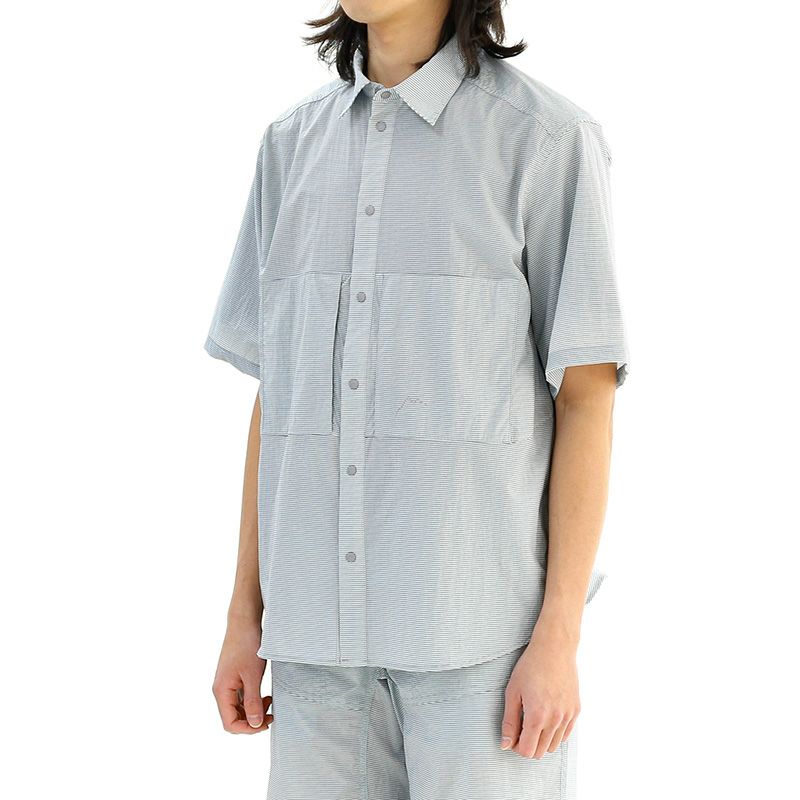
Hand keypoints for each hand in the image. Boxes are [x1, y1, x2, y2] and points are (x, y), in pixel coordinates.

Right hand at [212, 620, 271, 733]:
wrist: (244, 622)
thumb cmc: (246, 645)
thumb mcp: (252, 676)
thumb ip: (253, 701)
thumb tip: (255, 724)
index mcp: (221, 691)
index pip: (230, 723)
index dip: (247, 729)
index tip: (266, 723)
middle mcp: (221, 690)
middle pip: (233, 718)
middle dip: (252, 720)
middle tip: (271, 714)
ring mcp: (227, 684)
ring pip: (238, 708)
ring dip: (253, 710)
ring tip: (270, 702)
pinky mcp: (233, 678)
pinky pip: (241, 697)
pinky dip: (252, 700)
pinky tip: (264, 695)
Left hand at [500, 633, 579, 757]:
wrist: (554, 648)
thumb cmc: (530, 666)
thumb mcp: (513, 692)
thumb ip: (509, 721)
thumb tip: (506, 745)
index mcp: (537, 716)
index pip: (527, 751)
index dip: (516, 747)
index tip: (513, 736)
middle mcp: (555, 719)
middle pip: (541, 752)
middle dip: (528, 745)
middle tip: (521, 729)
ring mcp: (568, 716)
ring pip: (554, 746)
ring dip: (542, 741)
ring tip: (533, 721)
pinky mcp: (576, 710)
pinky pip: (565, 735)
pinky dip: (555, 733)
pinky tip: (546, 717)